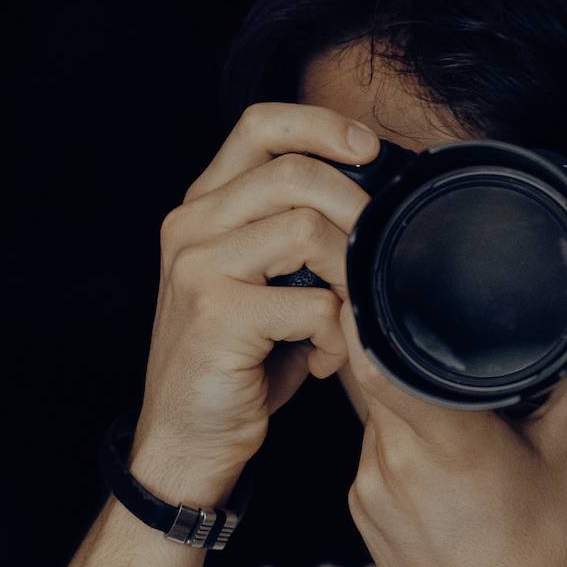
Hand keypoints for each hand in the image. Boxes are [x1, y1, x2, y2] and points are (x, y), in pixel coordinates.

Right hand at [132, 103, 380, 501]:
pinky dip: (334, 333)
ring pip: (306, 230)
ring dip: (346, 275)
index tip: (369, 150)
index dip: (321, 125)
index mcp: (202, 209)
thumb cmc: (238, 366)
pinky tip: (325, 360)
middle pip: (294, 172)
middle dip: (355, 208)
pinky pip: (310, 301)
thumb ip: (296, 238)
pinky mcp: (215, 314)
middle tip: (378, 251)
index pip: (259, 125)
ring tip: (345, 319)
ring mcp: (197, 267)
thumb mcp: (263, 286)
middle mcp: (190, 227)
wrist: (187, 441)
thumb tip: (374, 205)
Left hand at [341, 280, 566, 566]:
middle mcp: (393, 463)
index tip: (382, 283)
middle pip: (373, 374)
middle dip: (405, 356)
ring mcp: (368, 491)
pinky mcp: (360, 514)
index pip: (372, 352)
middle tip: (445, 351)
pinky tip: (440, 469)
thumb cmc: (544, 556)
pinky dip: (401, 448)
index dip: (366, 310)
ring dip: (406, 406)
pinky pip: (372, 456)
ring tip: (456, 422)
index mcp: (445, 440)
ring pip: (373, 415)